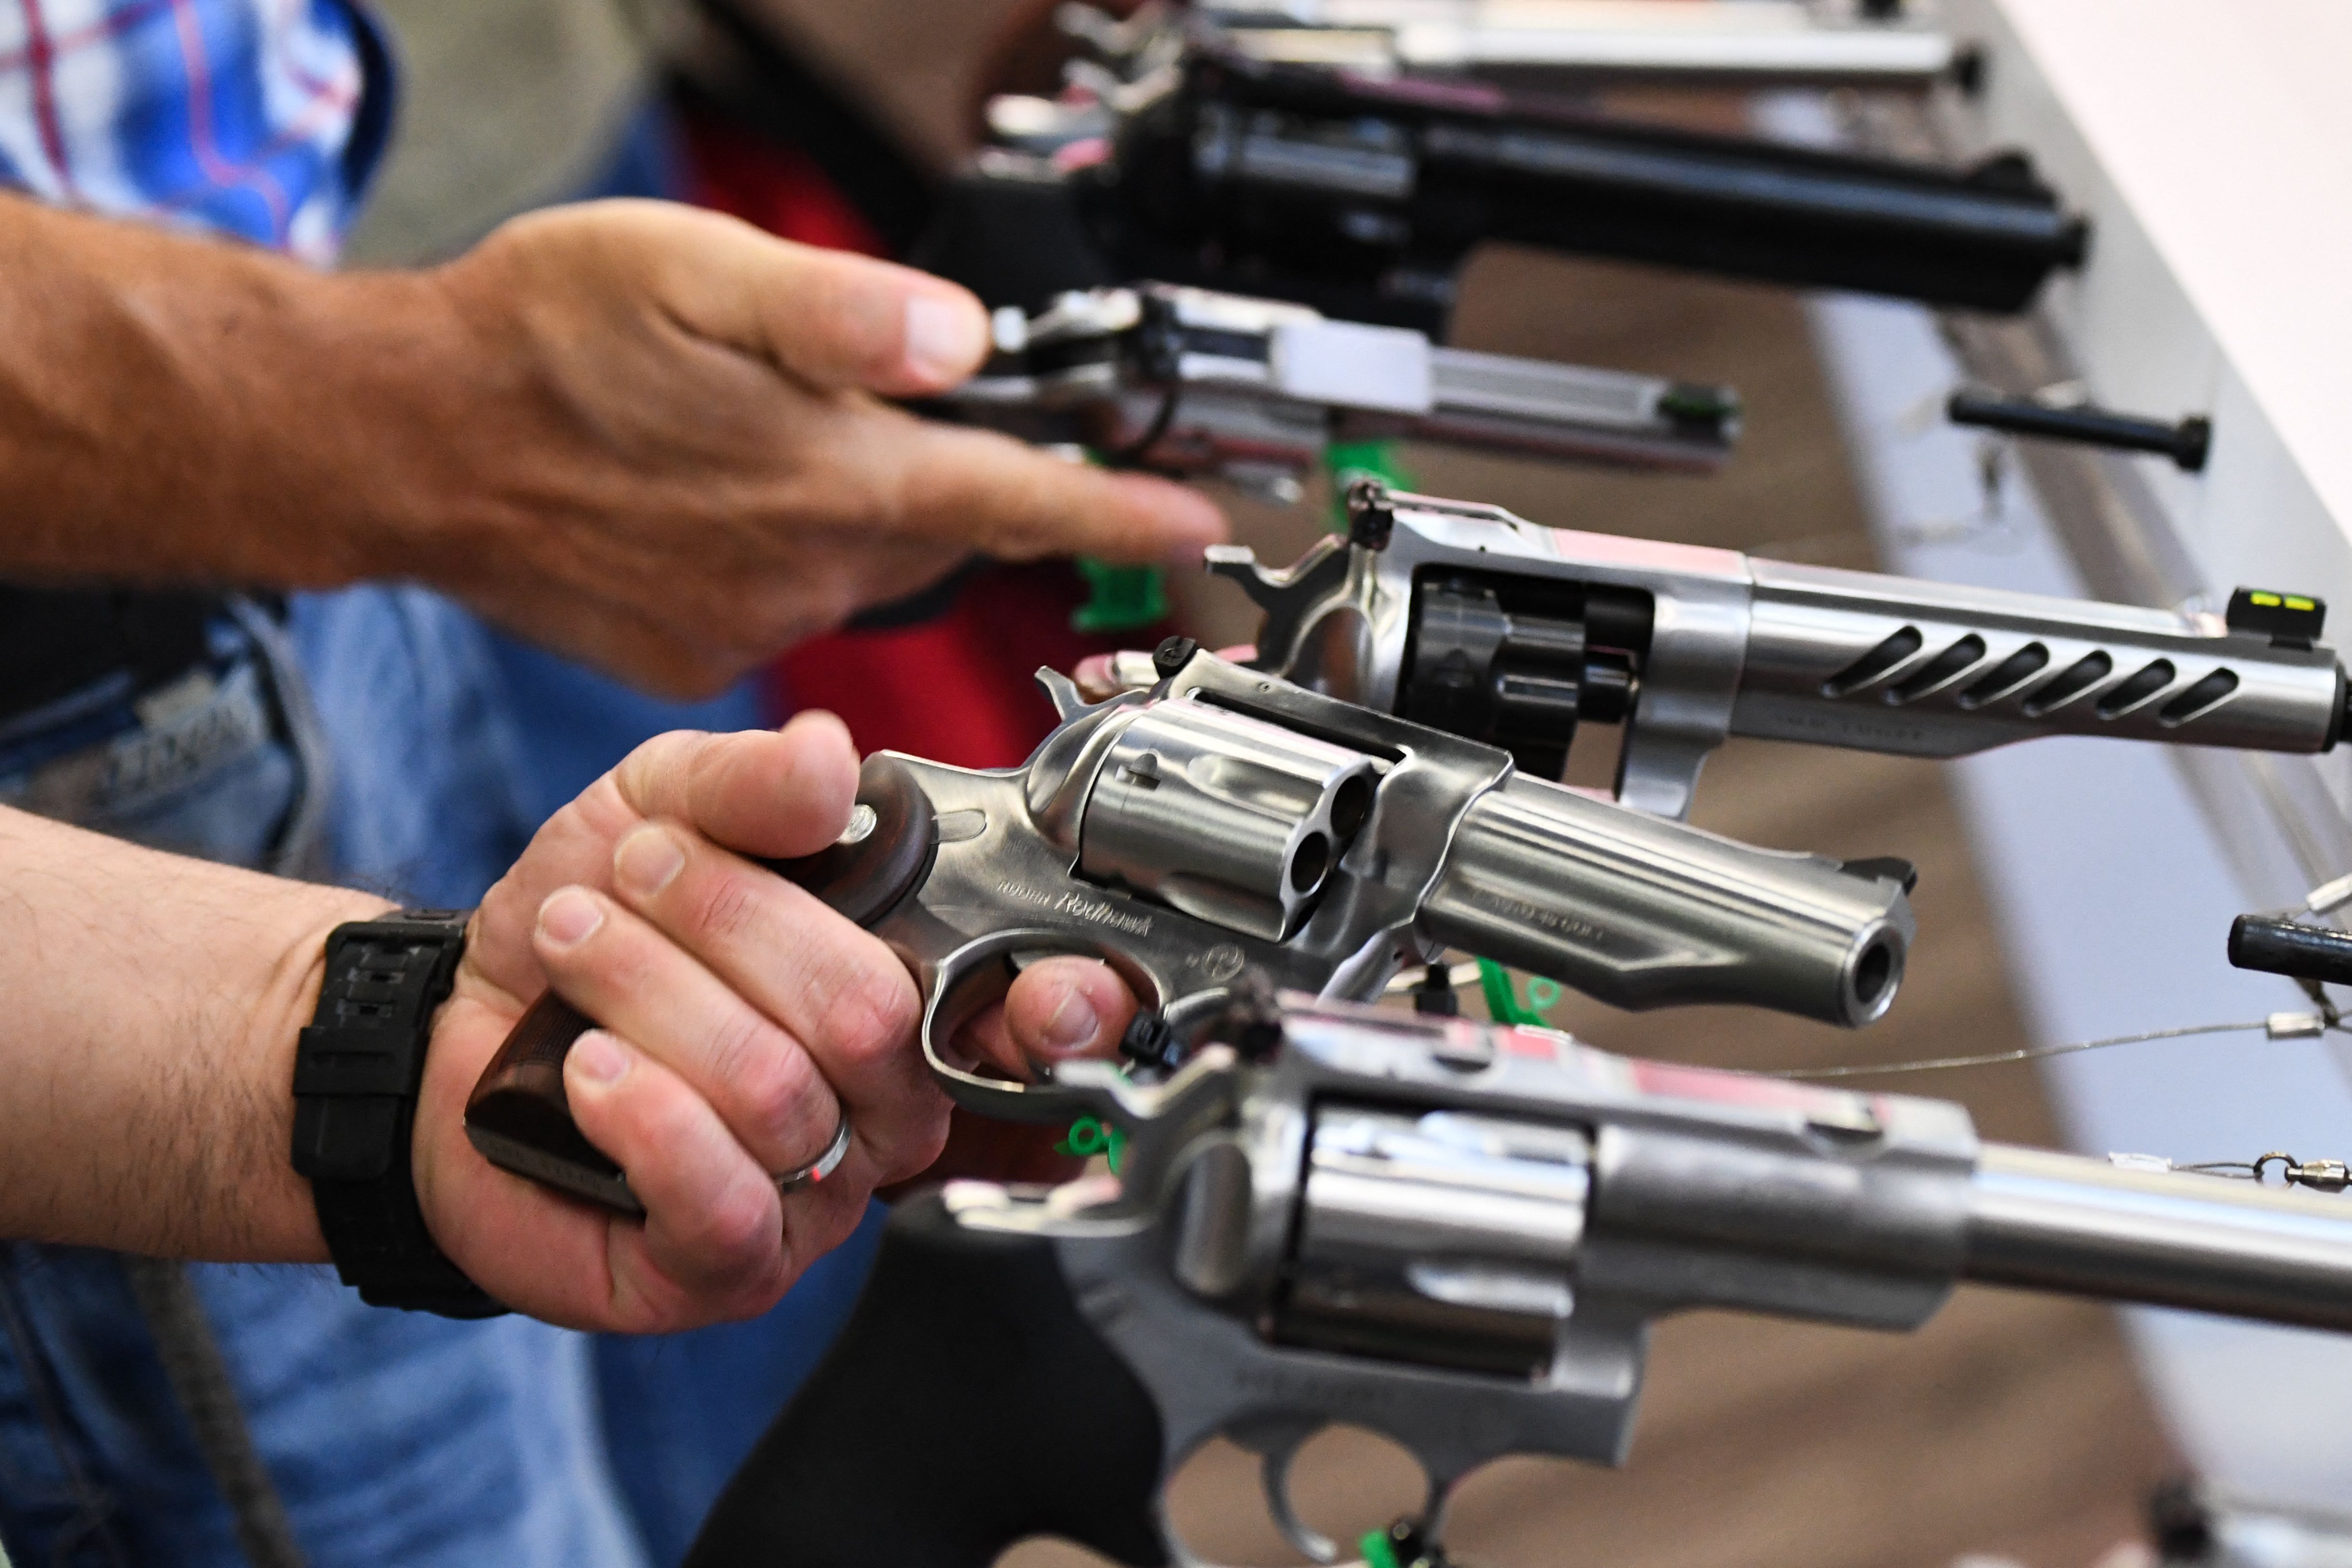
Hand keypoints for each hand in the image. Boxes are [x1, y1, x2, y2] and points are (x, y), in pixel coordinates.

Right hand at [405, 200, 1226, 696]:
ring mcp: (748, 627)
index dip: (1123, 515)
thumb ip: (848, 314)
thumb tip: (962, 345)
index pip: (1023, 505)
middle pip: (943, 535)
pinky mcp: (695, 658)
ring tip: (772, 441)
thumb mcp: (699, 270)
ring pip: (862, 568)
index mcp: (829, 478)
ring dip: (853, 510)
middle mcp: (804, 571)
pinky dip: (777, 553)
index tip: (1202, 528)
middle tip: (919, 424)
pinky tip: (706, 501)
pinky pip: (782, 606)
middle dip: (961, 488)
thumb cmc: (540, 339)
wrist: (400, 438)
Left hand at [413, 716, 1138, 1331]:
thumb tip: (831, 760)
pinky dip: (640, 1113)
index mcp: (907, 989)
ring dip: (646, 991)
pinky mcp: (729, 1267)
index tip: (1050, 986)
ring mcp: (816, 1197)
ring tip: (570, 941)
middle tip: (628, 873)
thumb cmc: (590, 925)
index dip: (1069, 1005)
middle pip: (867, 1016)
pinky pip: (724, 1202)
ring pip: (777, 1092)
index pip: (1037, 1018)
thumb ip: (748, 782)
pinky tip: (581, 1066)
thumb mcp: (657, 808)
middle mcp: (884, 1104)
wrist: (452, 1033)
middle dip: (728, 920)